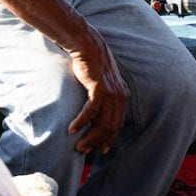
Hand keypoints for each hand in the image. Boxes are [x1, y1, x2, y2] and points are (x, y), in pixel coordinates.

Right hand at [67, 30, 129, 154]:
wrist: (88, 45)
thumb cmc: (92, 63)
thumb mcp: (104, 81)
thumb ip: (105, 96)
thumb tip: (98, 113)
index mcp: (123, 95)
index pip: (118, 124)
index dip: (109, 139)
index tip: (101, 150)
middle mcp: (120, 95)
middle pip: (111, 128)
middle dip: (97, 143)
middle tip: (84, 150)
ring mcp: (111, 92)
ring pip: (102, 124)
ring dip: (89, 138)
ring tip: (78, 146)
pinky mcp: (99, 89)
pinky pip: (90, 112)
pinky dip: (81, 123)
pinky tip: (72, 129)